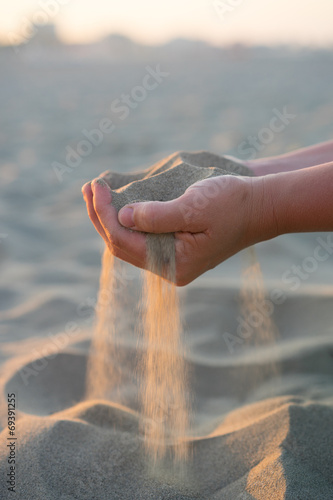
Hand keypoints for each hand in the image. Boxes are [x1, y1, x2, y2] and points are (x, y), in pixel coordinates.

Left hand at [82, 174, 269, 285]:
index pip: (125, 242)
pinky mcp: (176, 248)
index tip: (96, 187)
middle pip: (122, 245)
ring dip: (110, 218)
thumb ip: (156, 216)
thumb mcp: (194, 207)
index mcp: (175, 264)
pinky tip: (116, 204)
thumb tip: (122, 217)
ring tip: (95, 193)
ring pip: (129, 242)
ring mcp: (173, 260)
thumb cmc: (233, 204)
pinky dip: (126, 220)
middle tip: (88, 187)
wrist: (262, 207)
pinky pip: (142, 237)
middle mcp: (171, 268)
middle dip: (101, 217)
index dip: (104, 215)